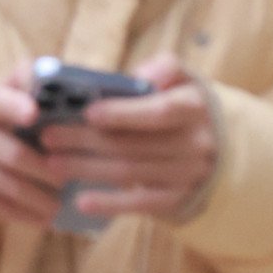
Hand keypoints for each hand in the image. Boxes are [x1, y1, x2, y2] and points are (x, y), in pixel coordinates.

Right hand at [0, 71, 65, 227]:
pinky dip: (20, 215)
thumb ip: (24, 79)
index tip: (33, 114)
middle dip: (43, 172)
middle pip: (11, 156)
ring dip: (36, 200)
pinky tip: (39, 218)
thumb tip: (53, 72)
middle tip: (67, 183)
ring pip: (5, 187)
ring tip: (58, 207)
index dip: (14, 106)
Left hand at [35, 56, 217, 224]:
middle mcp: (195, 143)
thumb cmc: (187, 107)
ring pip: (130, 172)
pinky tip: (80, 200)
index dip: (124, 113)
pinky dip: (109, 203)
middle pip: (133, 144)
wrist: (224, 150)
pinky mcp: (177, 200)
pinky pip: (140, 204)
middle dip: (85, 141)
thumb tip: (140, 76)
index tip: (88, 112)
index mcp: (195, 107)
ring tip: (52, 163)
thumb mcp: (186, 80)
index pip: (160, 111)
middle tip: (47, 137)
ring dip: (87, 169)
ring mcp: (187, 175)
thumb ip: (166, 67)